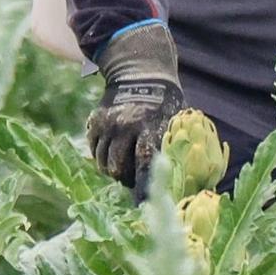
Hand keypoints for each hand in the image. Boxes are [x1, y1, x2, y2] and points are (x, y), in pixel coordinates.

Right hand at [85, 23, 184, 200]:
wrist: (141, 72)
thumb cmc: (165, 103)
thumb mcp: (175, 121)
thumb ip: (174, 147)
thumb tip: (181, 180)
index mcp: (149, 126)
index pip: (144, 163)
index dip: (142, 186)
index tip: (143, 202)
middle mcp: (125, 126)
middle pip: (118, 168)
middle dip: (125, 179)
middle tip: (133, 180)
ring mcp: (108, 124)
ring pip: (103, 162)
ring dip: (113, 170)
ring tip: (123, 167)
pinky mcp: (95, 122)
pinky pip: (94, 151)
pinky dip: (102, 157)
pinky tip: (113, 154)